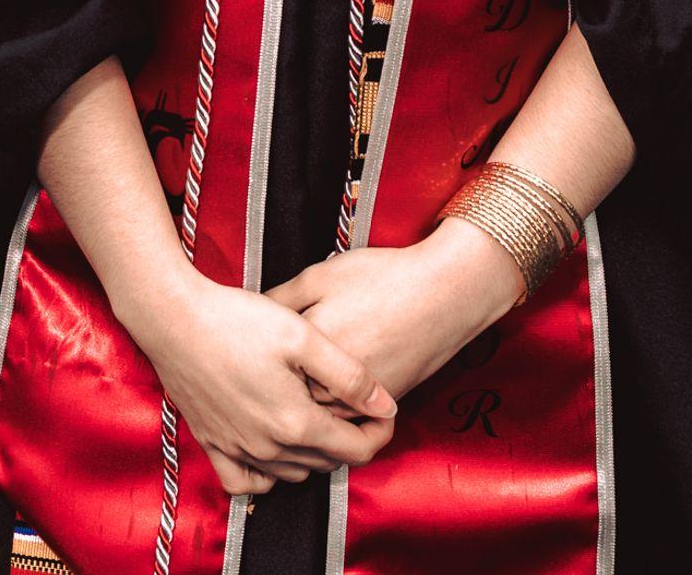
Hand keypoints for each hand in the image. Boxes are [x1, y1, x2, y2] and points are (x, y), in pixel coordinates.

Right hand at [122, 273, 397, 495]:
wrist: (172, 317)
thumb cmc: (235, 319)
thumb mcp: (302, 336)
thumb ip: (350, 375)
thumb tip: (387, 406)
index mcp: (296, 422)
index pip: (357, 450)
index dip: (380, 432)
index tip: (382, 411)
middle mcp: (267, 446)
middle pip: (328, 462)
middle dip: (350, 439)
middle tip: (354, 408)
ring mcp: (237, 448)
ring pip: (293, 473)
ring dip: (314, 453)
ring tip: (315, 416)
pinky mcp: (211, 442)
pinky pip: (245, 481)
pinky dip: (265, 475)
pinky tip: (272, 449)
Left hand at [266, 223, 523, 406]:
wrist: (444, 295)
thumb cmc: (382, 278)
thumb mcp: (320, 275)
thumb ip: (280, 298)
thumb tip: (250, 314)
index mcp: (311, 343)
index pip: (266, 359)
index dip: (255, 352)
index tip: (247, 342)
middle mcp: (331, 378)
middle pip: (287, 392)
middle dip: (274, 381)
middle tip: (262, 366)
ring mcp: (357, 397)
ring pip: (315, 412)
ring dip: (301, 400)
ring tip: (291, 377)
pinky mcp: (380, 405)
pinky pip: (343, 416)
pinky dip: (331, 406)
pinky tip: (326, 383)